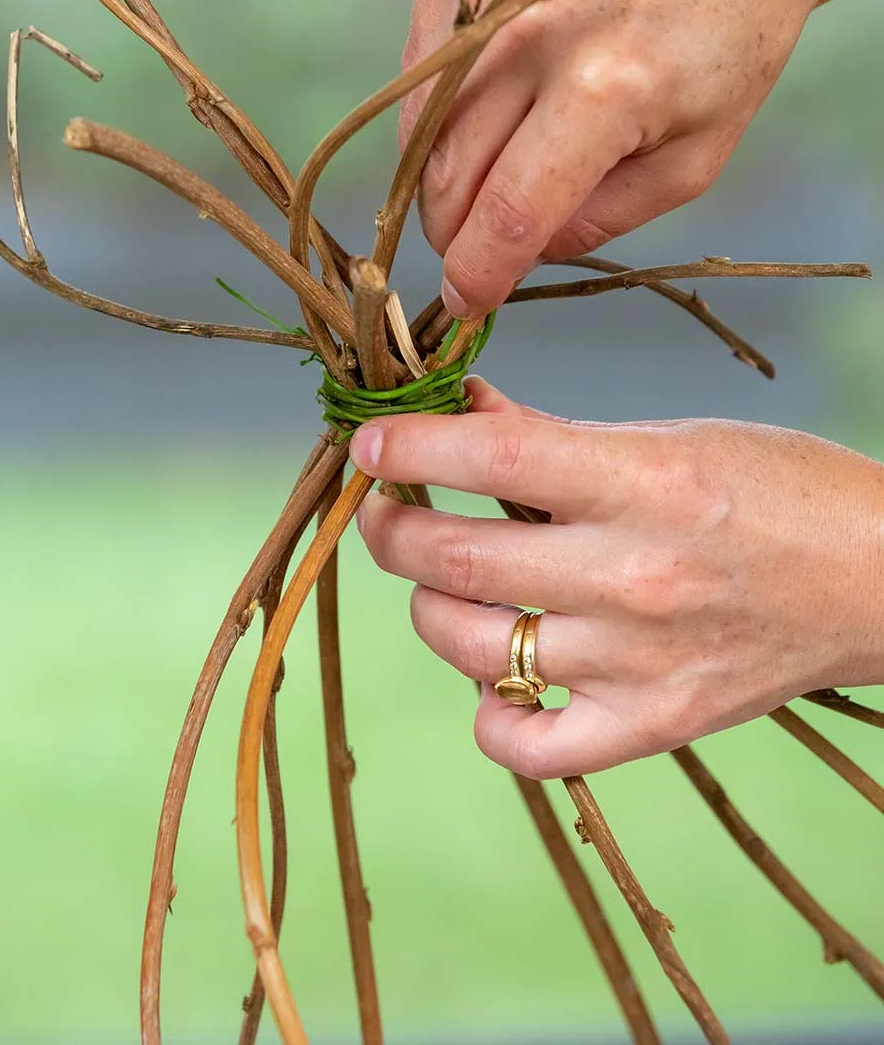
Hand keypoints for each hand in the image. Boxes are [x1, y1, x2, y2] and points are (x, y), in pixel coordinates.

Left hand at [351, 378, 883, 778]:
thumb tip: (457, 408)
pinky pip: (523, 745)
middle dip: (391, 529)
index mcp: (644, 483)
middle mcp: (634, 576)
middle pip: (455, 557)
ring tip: (444, 582)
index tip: (368, 444)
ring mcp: (638, 662)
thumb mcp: (671, 436)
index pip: (488, 455)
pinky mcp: (651, 726)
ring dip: (429, 606)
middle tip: (386, 512)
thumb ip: (551, 432)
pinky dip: (488, 713)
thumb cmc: (784, 492)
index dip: (407, 445)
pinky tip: (496, 672)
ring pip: (468, 645)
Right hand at [401, 0, 839, 317]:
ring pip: (419, 127)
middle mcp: (532, 27)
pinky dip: (442, 106)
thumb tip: (511, 255)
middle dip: (455, 229)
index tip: (466, 305)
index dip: (477, 275)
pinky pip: (418, 67)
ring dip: (443, 172)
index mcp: (608, 86)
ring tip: (498, 166)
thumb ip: (598, 222)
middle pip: (447, 175)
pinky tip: (496, 94)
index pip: (508, 212)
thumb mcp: (695, 158)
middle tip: (480, 244)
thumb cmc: (729, 37)